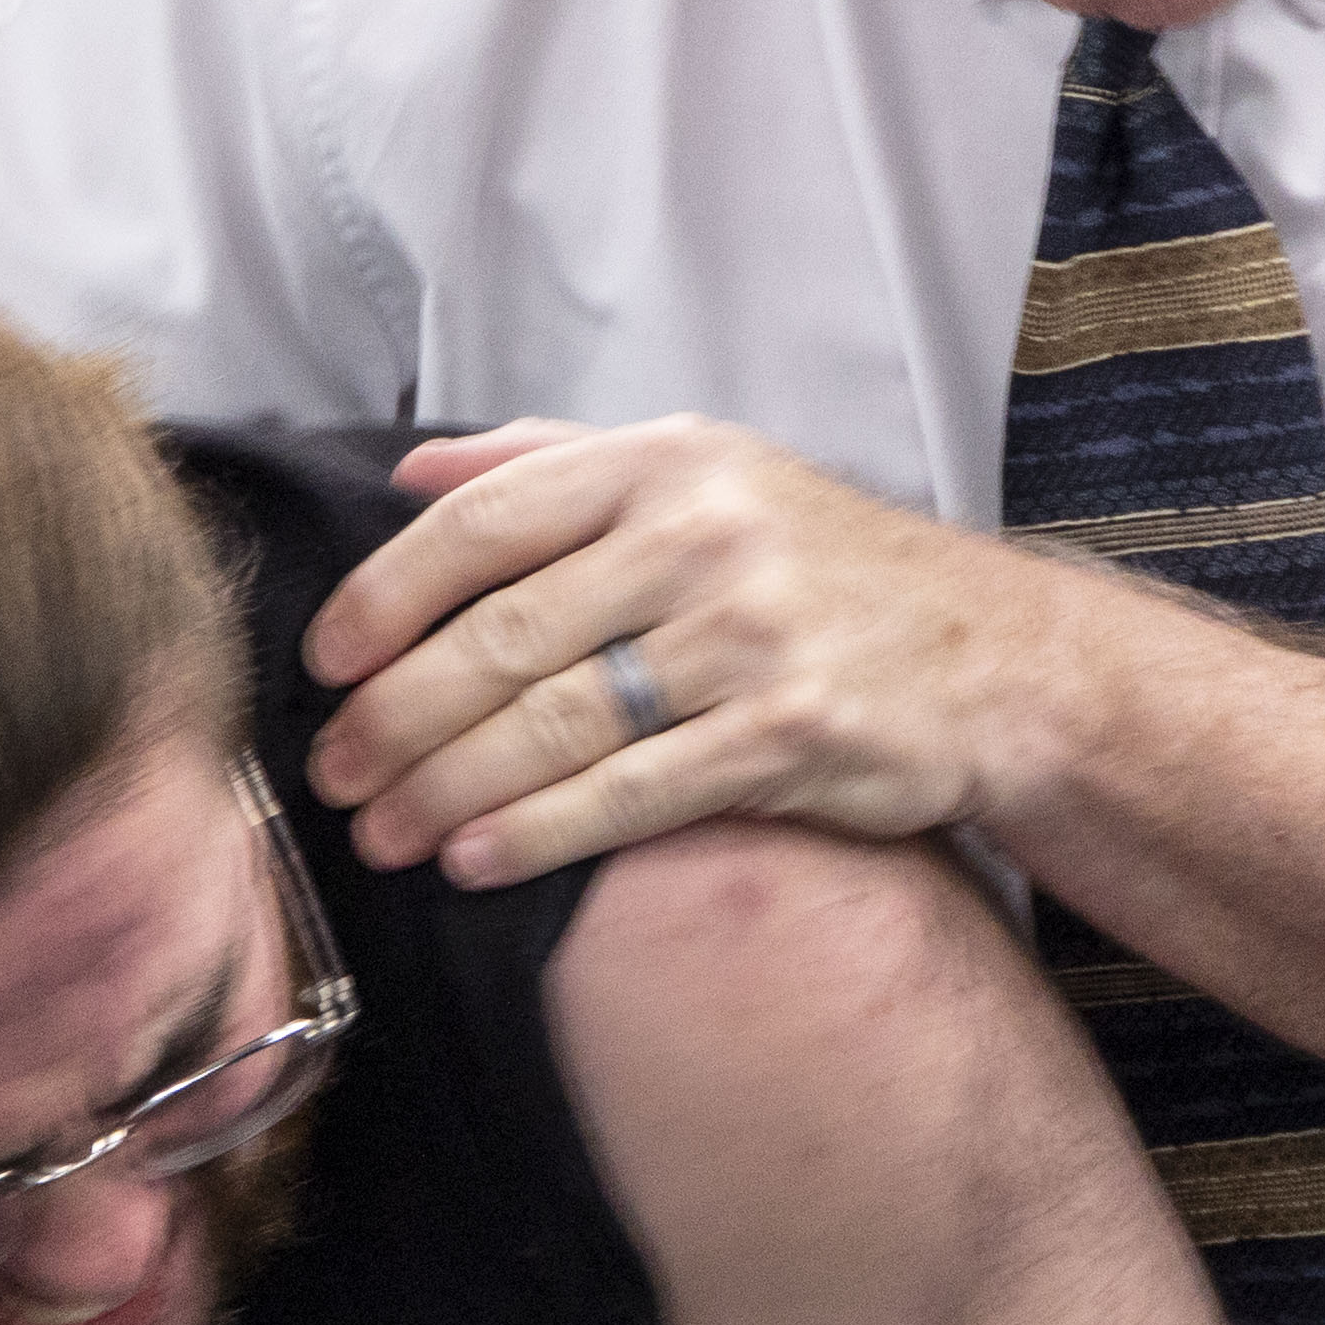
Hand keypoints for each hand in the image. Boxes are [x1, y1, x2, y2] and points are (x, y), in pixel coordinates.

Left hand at [300, 418, 1111, 885]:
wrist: (996, 659)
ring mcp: (750, 636)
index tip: (328, 661)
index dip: (386, 596)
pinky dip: (539, 834)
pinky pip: (632, 793)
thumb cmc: (828, 572)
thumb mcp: (707, 476)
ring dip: (447, 788)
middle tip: (338, 772)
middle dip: (398, 716)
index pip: (485, 520)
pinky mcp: (789, 732)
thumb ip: (557, 465)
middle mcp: (705, 536)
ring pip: (553, 723)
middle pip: (503, 637)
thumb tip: (413, 470)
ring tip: (386, 834)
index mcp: (668, 463)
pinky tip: (477, 861)